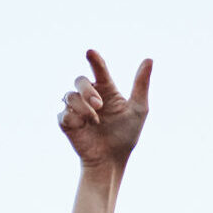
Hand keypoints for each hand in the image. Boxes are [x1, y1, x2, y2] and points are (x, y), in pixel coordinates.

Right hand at [58, 50, 151, 173]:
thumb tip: (149, 59)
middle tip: (99, 105)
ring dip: (83, 107)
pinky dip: (74, 118)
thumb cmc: (126, 135)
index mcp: (105, 90)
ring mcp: (76, 109)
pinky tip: (84, 126)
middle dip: (87, 90)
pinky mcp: (66, 122)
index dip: (94, 60)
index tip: (90, 52)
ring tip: (95, 121)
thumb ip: (141, 84)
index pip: (99, 69)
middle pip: (79, 80)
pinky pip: (63, 113)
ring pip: (69, 95)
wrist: (110, 159)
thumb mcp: (138, 109)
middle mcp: (89, 97)